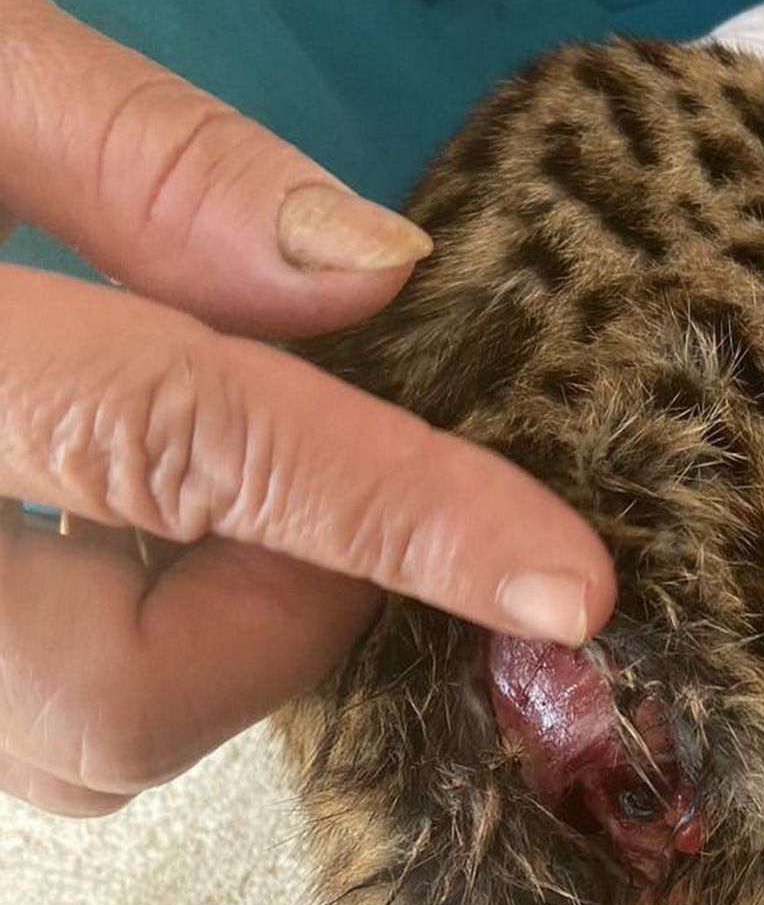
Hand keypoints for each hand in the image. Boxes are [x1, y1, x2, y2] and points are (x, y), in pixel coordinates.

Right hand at [0, 0, 614, 816]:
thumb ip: (140, 160)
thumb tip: (377, 274)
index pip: (174, 443)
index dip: (397, 514)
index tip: (568, 582)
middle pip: (116, 701)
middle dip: (286, 602)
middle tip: (336, 462)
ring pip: (71, 744)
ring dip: (211, 629)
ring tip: (226, 476)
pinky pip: (27, 716)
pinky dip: (128, 635)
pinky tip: (129, 512)